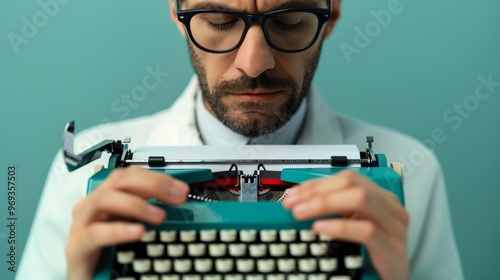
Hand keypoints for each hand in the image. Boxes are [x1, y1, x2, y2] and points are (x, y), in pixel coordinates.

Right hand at [65, 166, 189, 279]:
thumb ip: (153, 215)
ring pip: (103, 199)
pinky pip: (94, 234)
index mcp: (110, 198)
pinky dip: (118, 230)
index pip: (132, 176)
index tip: (182, 190)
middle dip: (152, 185)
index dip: (159, 178)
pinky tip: (138, 231)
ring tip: (160, 216)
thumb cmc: (110, 253)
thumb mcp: (135, 229)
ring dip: (136, 204)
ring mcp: (82, 224)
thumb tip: (180, 206)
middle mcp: (94, 206)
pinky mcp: (76, 247)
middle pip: (119, 181)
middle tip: (177, 198)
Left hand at [282, 170, 408, 279]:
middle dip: (317, 191)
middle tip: (293, 204)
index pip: (346, 178)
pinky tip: (321, 228)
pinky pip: (366, 231)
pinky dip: (339, 227)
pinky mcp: (393, 248)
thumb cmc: (373, 253)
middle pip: (352, 184)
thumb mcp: (353, 225)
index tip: (292, 194)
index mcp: (379, 197)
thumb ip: (335, 209)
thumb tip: (301, 200)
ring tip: (302, 213)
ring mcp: (394, 227)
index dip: (316, 183)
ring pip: (360, 199)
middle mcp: (390, 207)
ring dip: (324, 203)